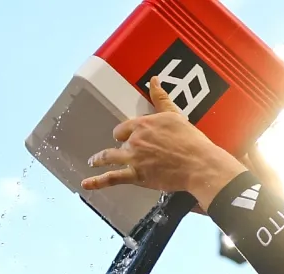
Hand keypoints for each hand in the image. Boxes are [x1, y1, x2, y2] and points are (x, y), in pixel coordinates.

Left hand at [82, 79, 251, 212]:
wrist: (198, 163)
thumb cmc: (190, 140)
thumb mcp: (174, 115)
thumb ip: (160, 98)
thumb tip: (154, 80)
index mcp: (143, 124)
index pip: (125, 128)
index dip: (126, 133)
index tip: (126, 136)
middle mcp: (135, 140)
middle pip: (120, 142)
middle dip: (120, 146)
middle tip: (116, 150)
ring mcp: (133, 158)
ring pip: (110, 157)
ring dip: (100, 158)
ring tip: (93, 161)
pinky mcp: (136, 175)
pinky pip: (112, 178)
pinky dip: (97, 181)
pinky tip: (86, 183)